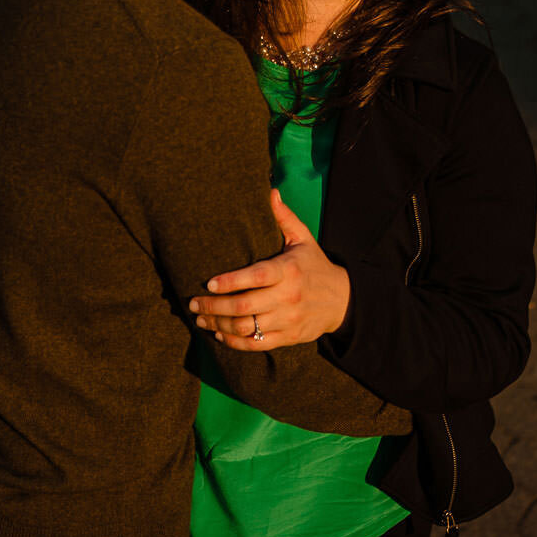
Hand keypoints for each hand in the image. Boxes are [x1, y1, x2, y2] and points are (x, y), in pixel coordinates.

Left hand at [187, 188, 349, 350]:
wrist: (343, 300)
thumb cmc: (314, 265)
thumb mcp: (304, 239)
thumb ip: (284, 218)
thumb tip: (270, 192)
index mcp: (289, 270)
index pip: (256, 277)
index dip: (231, 281)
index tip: (208, 283)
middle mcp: (288, 297)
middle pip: (244, 306)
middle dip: (214, 306)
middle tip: (193, 302)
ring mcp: (288, 320)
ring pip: (247, 327)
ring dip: (218, 324)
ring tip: (200, 317)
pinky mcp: (288, 337)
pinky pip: (257, 344)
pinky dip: (234, 342)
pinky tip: (218, 334)